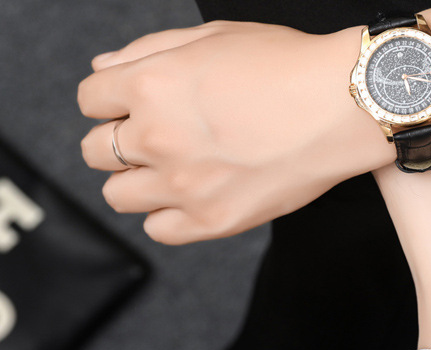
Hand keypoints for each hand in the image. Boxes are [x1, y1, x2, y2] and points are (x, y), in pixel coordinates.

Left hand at [78, 21, 390, 243]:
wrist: (340, 108)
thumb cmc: (285, 67)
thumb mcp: (211, 38)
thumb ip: (147, 52)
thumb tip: (104, 68)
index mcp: (150, 85)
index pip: (89, 99)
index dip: (109, 99)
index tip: (132, 104)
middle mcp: (157, 137)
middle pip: (95, 152)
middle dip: (116, 141)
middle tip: (153, 137)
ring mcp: (184, 186)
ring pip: (118, 195)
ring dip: (134, 181)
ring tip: (171, 170)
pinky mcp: (212, 221)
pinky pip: (157, 231)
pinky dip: (165, 216)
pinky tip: (189, 197)